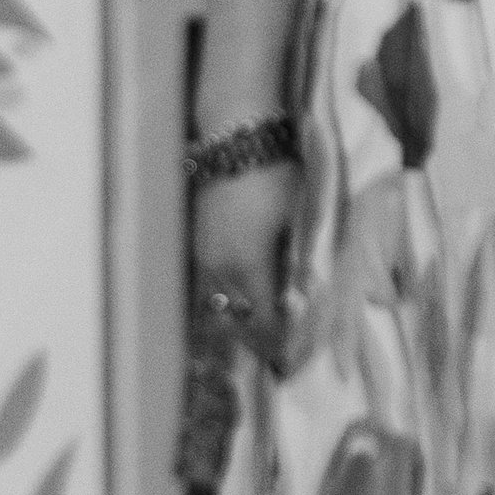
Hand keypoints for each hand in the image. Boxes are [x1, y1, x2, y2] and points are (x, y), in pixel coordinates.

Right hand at [190, 159, 299, 366]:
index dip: (278, 342)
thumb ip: (295, 263)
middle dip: (255, 339)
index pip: (262, 321)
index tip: (290, 357)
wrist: (236, 137)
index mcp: (248, 266)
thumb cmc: (276, 175)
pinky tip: (239, 294)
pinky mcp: (195, 240)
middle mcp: (218, 267)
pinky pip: (207, 283)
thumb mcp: (297, 220)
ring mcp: (202, 254)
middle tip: (275, 352)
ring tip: (257, 326)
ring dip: (237, 319)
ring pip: (216, 304)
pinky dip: (224, 296)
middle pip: (235, 320)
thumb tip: (299, 296)